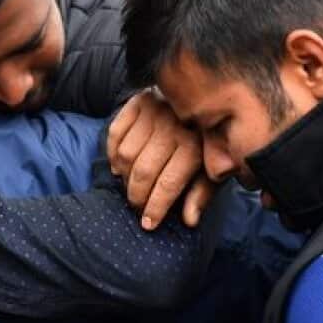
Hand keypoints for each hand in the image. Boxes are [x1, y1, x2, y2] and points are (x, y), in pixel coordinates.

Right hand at [106, 90, 216, 229]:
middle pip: (143, 171)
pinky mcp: (137, 102)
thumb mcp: (211, 168)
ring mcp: (153, 112)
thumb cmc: (204, 141)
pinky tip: (119, 166)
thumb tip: (189, 221)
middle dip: (136, 197)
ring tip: (129, 184)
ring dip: (123, 175)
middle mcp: (173, 127)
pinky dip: (112, 153)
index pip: (168, 183)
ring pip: (125, 154)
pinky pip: (114, 133)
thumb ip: (201, 194)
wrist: (202, 97)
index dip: (156, 207)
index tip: (148, 224)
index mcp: (195, 145)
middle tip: (137, 206)